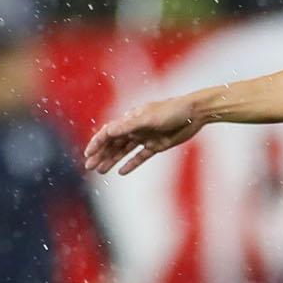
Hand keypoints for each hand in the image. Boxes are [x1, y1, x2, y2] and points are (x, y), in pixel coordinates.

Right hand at [84, 94, 203, 175]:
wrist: (195, 113)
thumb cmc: (172, 111)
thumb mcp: (149, 118)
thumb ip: (128, 126)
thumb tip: (108, 131)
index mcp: (130, 119)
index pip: (109, 132)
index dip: (97, 143)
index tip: (88, 154)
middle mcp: (135, 128)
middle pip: (113, 143)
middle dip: (101, 155)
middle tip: (90, 167)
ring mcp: (145, 137)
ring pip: (124, 151)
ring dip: (112, 160)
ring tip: (101, 171)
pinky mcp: (157, 145)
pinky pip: (140, 156)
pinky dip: (131, 164)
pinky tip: (122, 172)